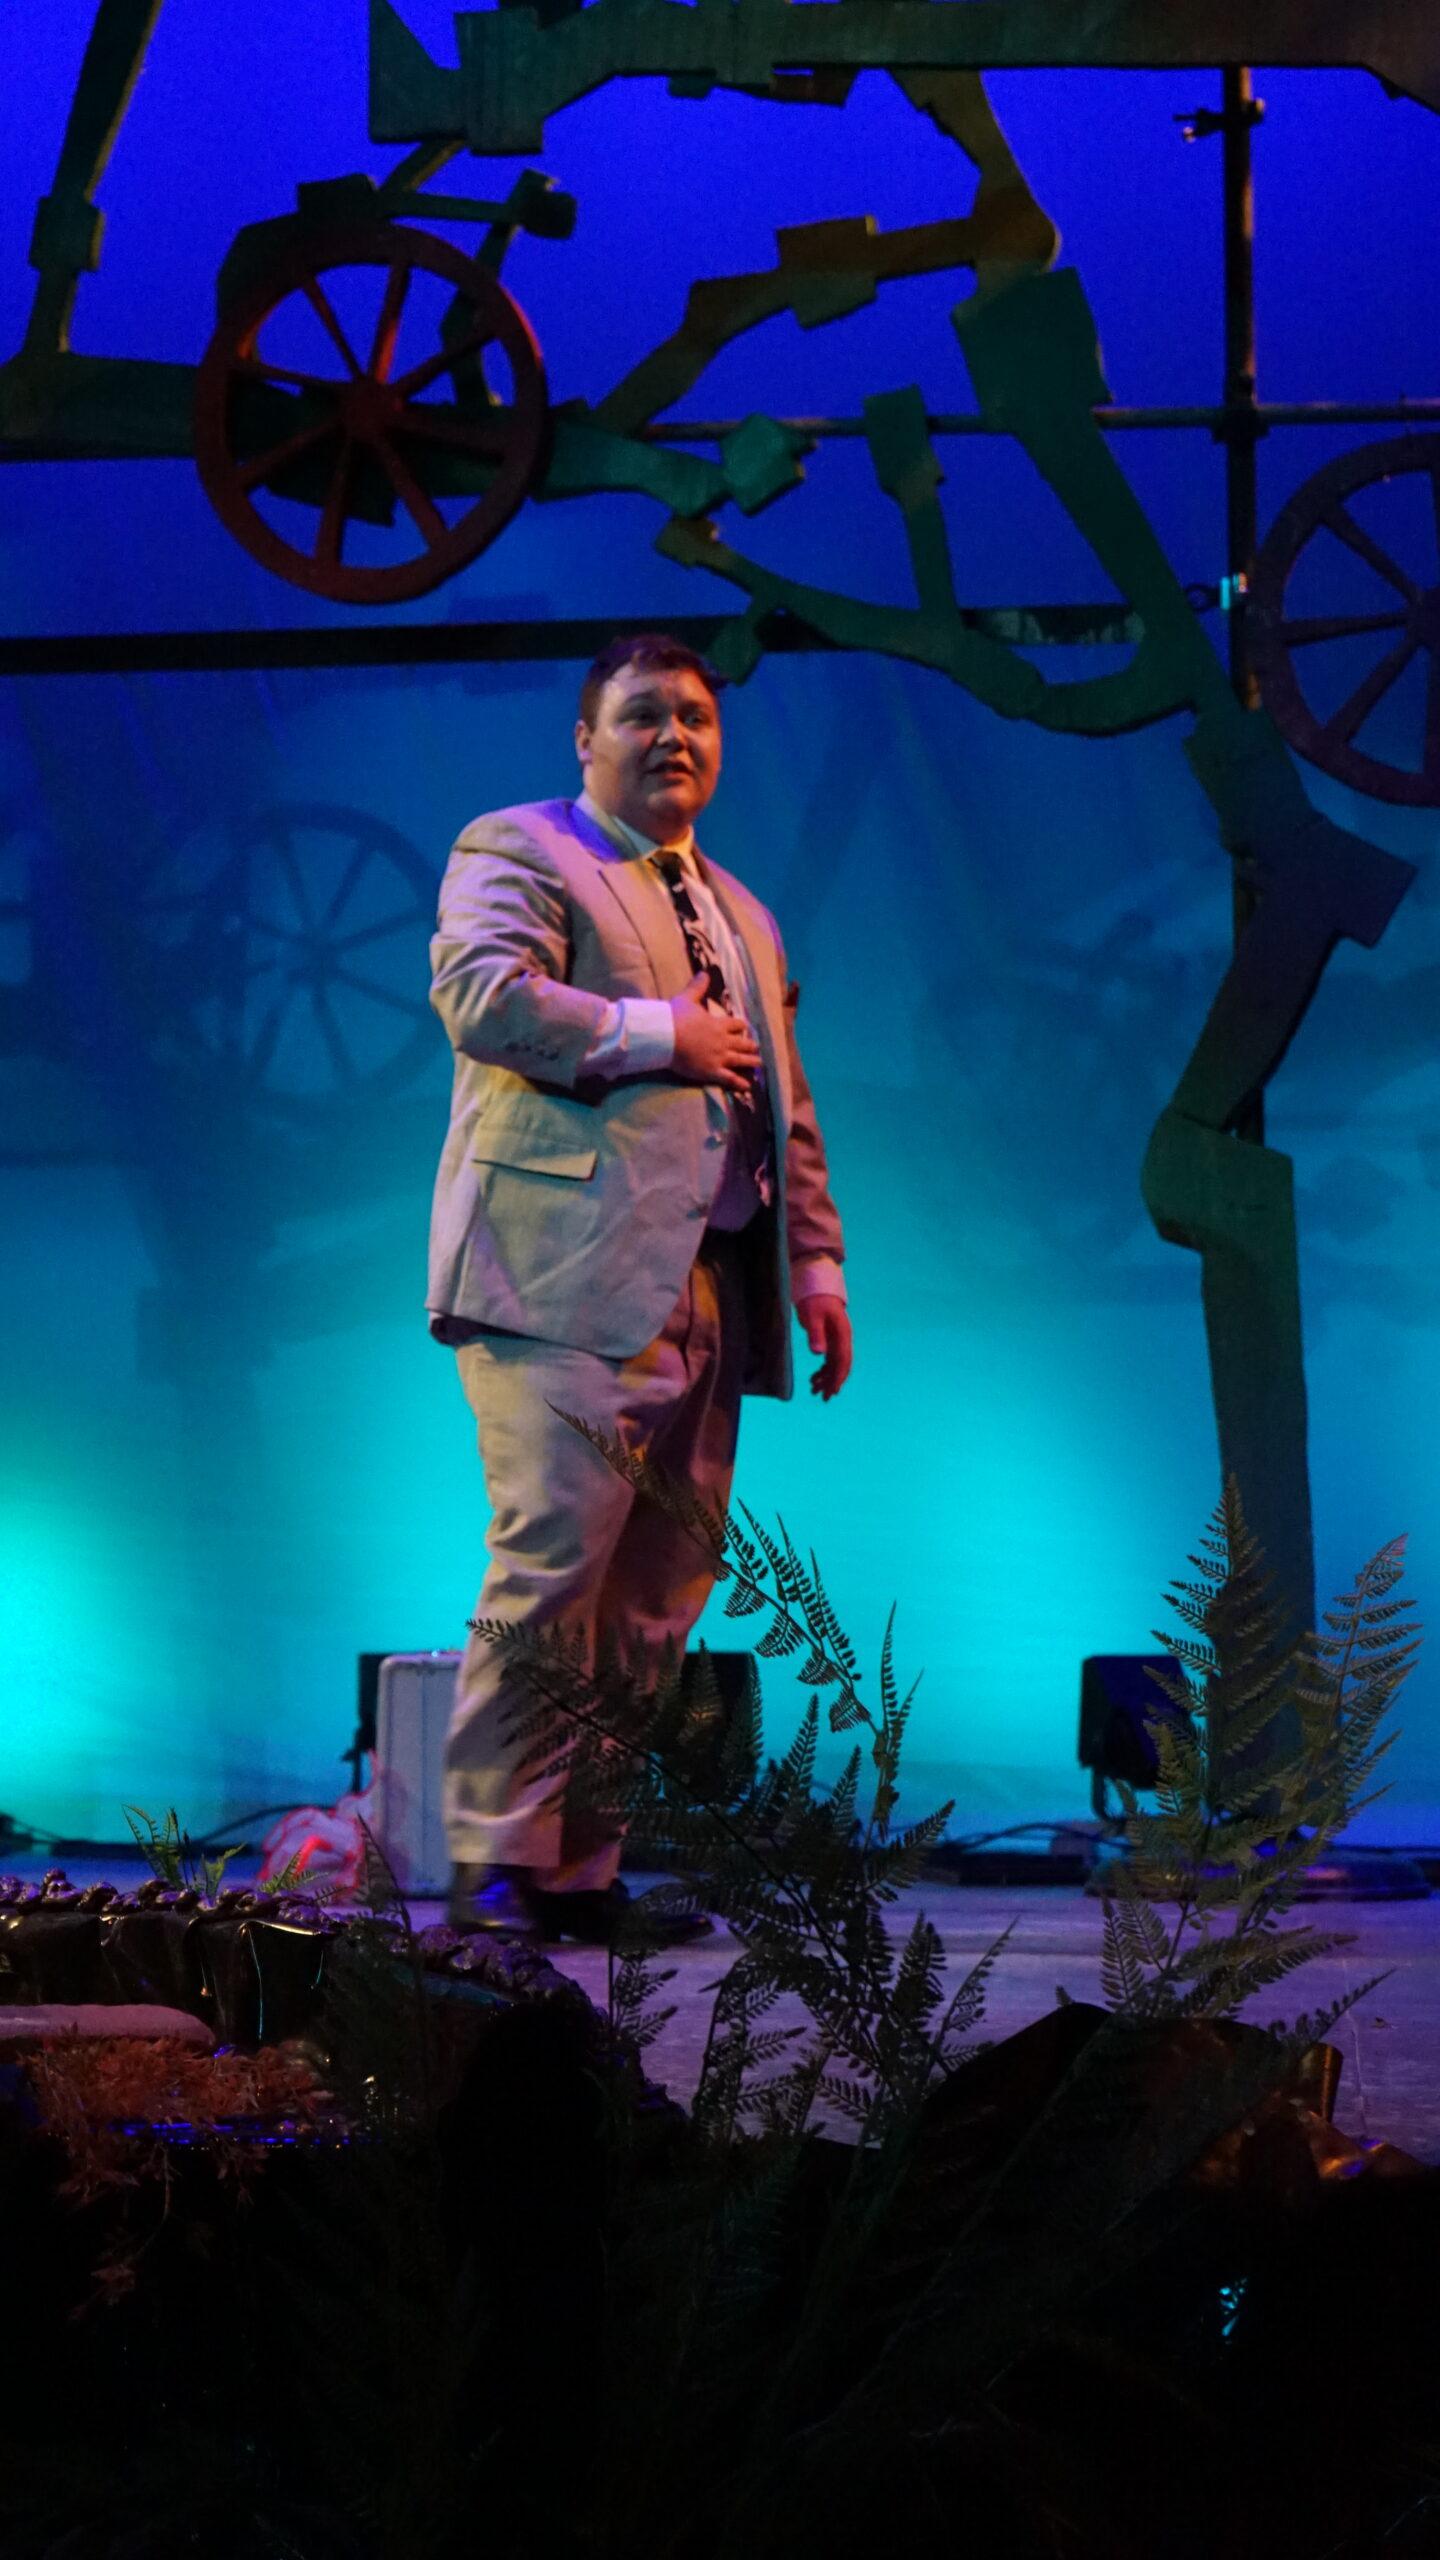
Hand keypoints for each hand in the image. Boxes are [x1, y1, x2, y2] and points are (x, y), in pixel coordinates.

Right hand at [669, 968, 762, 1092]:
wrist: (665, 1037)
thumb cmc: (675, 1017)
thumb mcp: (687, 998)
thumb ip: (698, 986)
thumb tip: (705, 972)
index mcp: (718, 1024)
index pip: (736, 1025)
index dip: (741, 1027)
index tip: (745, 1028)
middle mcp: (723, 1041)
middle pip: (742, 1044)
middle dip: (750, 1046)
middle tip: (756, 1048)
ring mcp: (719, 1057)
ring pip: (741, 1061)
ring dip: (751, 1062)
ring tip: (759, 1064)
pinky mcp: (711, 1071)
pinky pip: (729, 1078)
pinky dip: (739, 1083)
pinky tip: (747, 1086)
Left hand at [799, 1295, 851, 1399]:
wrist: (816, 1284)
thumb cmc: (814, 1299)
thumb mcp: (812, 1316)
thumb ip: (815, 1334)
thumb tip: (818, 1354)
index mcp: (842, 1334)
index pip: (842, 1360)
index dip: (838, 1377)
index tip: (832, 1391)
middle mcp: (842, 1339)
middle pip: (840, 1365)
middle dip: (833, 1382)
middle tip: (824, 1398)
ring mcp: (837, 1339)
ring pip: (834, 1364)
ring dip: (826, 1378)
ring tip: (814, 1390)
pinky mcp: (830, 1339)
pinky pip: (829, 1359)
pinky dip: (823, 1370)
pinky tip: (814, 1378)